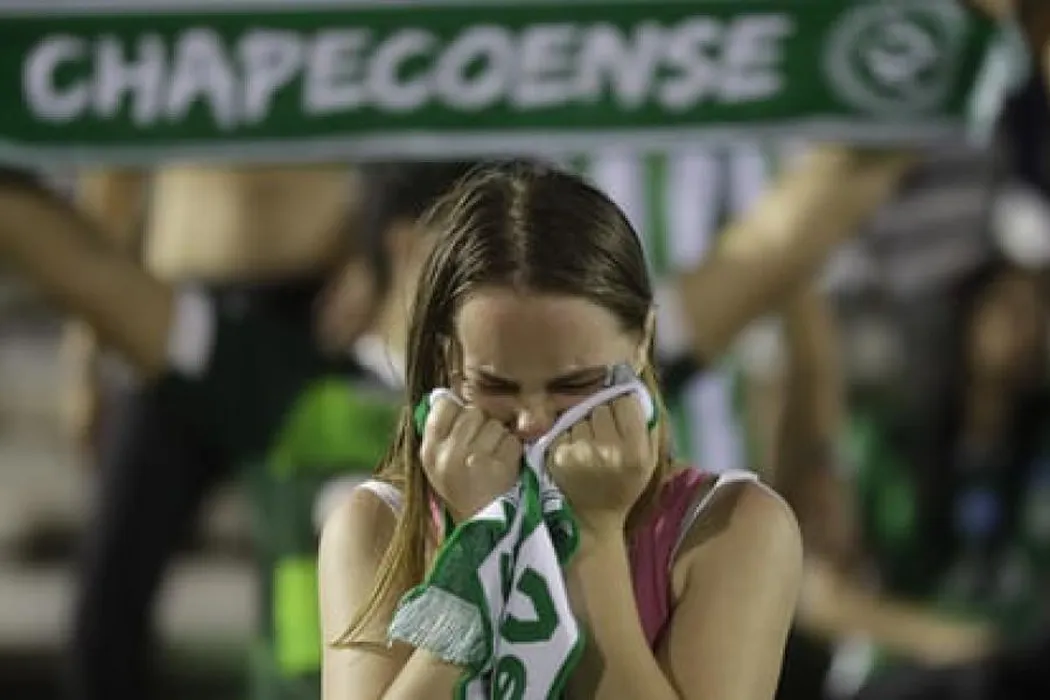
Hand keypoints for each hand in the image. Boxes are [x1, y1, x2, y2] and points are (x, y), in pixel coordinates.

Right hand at [419, 397, 521, 522]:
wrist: (480, 528)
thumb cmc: (461, 488)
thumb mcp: (438, 463)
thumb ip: (441, 430)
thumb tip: (447, 393)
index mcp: (429, 450)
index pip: (444, 406)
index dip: (459, 412)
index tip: (464, 427)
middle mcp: (448, 454)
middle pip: (473, 412)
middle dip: (482, 425)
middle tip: (482, 447)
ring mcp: (473, 460)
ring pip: (495, 425)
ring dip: (500, 438)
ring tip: (493, 459)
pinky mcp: (498, 468)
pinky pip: (512, 441)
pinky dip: (513, 451)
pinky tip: (505, 466)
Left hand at [548, 396, 656, 532]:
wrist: (592, 518)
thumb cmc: (623, 486)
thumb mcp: (649, 461)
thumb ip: (647, 427)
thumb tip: (636, 390)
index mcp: (635, 451)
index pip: (626, 402)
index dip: (623, 407)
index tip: (621, 418)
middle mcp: (608, 450)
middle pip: (601, 407)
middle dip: (602, 416)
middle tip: (604, 434)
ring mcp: (580, 453)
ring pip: (580, 416)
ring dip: (583, 425)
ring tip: (588, 445)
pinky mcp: (558, 455)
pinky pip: (563, 428)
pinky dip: (568, 436)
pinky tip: (574, 452)